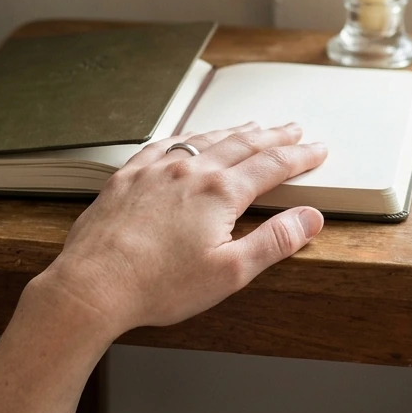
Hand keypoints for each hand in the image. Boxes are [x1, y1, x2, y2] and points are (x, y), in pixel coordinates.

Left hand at [38, 123, 327, 339]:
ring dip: (233, 131)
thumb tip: (310, 218)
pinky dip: (187, 137)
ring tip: (252, 126)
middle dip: (273, 136)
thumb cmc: (158, 285)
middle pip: (242, 144)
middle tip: (293, 129)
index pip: (272, 165)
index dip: (300, 156)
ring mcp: (156, 170)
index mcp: (219, 193)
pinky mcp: (128, 177)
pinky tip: (189, 138)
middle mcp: (189, 171)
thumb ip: (274, 241)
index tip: (317, 150)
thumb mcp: (230, 272)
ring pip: (204, 139)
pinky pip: (164, 145)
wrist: (94, 285)